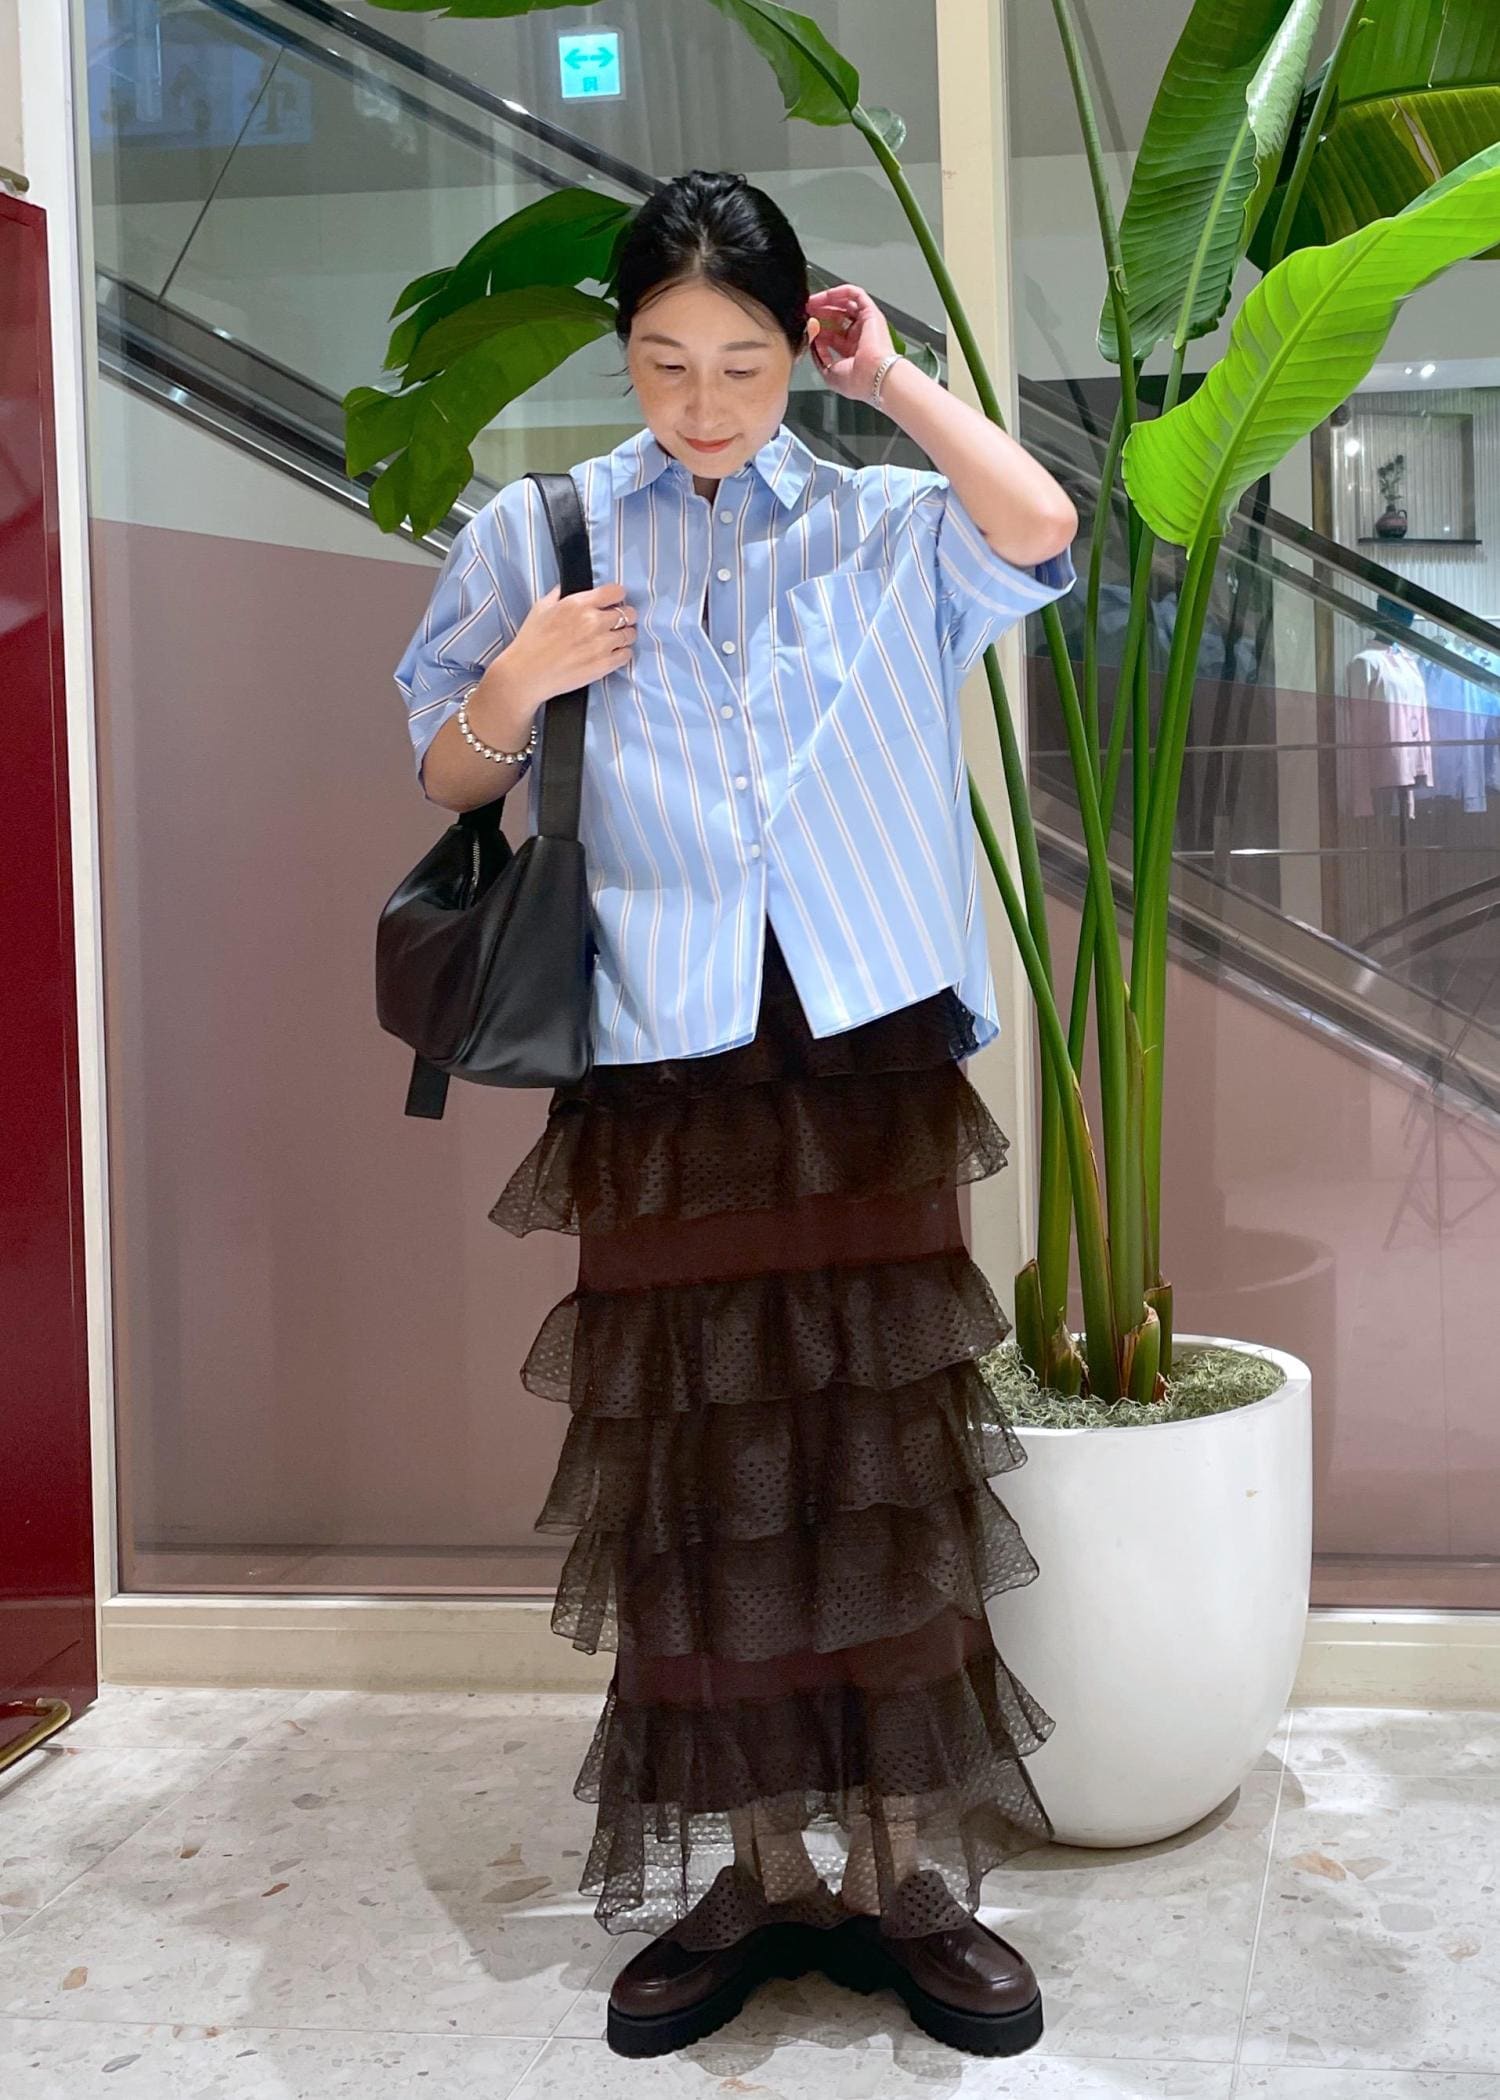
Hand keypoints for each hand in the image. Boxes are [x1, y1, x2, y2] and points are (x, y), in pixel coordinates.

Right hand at [481, 581, 637, 713]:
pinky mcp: (604, 665)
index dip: (618, 596)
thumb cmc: (531, 642)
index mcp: (579, 604)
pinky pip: (627, 655)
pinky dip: (623, 653)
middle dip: (625, 616)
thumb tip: (565, 588)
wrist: (526, 674)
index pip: (615, 592)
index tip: (617, 601)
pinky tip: (614, 653)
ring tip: (616, 639)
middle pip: (628, 613)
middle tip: (619, 622)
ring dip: (625, 635)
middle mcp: (593, 621)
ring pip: (630, 634)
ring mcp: (601, 644)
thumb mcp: (541, 608)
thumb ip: (558, 595)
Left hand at [806, 284, 896, 401]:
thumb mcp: (829, 374)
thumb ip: (819, 358)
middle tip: (806, 311)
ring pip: (845, 304)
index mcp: (851, 354)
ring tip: (812, 303)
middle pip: (837, 318)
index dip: (817, 331)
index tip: (806, 328)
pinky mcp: (871, 313)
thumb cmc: (858, 381)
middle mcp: (860, 338)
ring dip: (827, 301)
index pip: (831, 337)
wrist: (874, 377)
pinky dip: (841, 292)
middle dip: (820, 313)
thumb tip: (811, 343)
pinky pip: (856, 295)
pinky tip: (826, 295)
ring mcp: (866, 324)